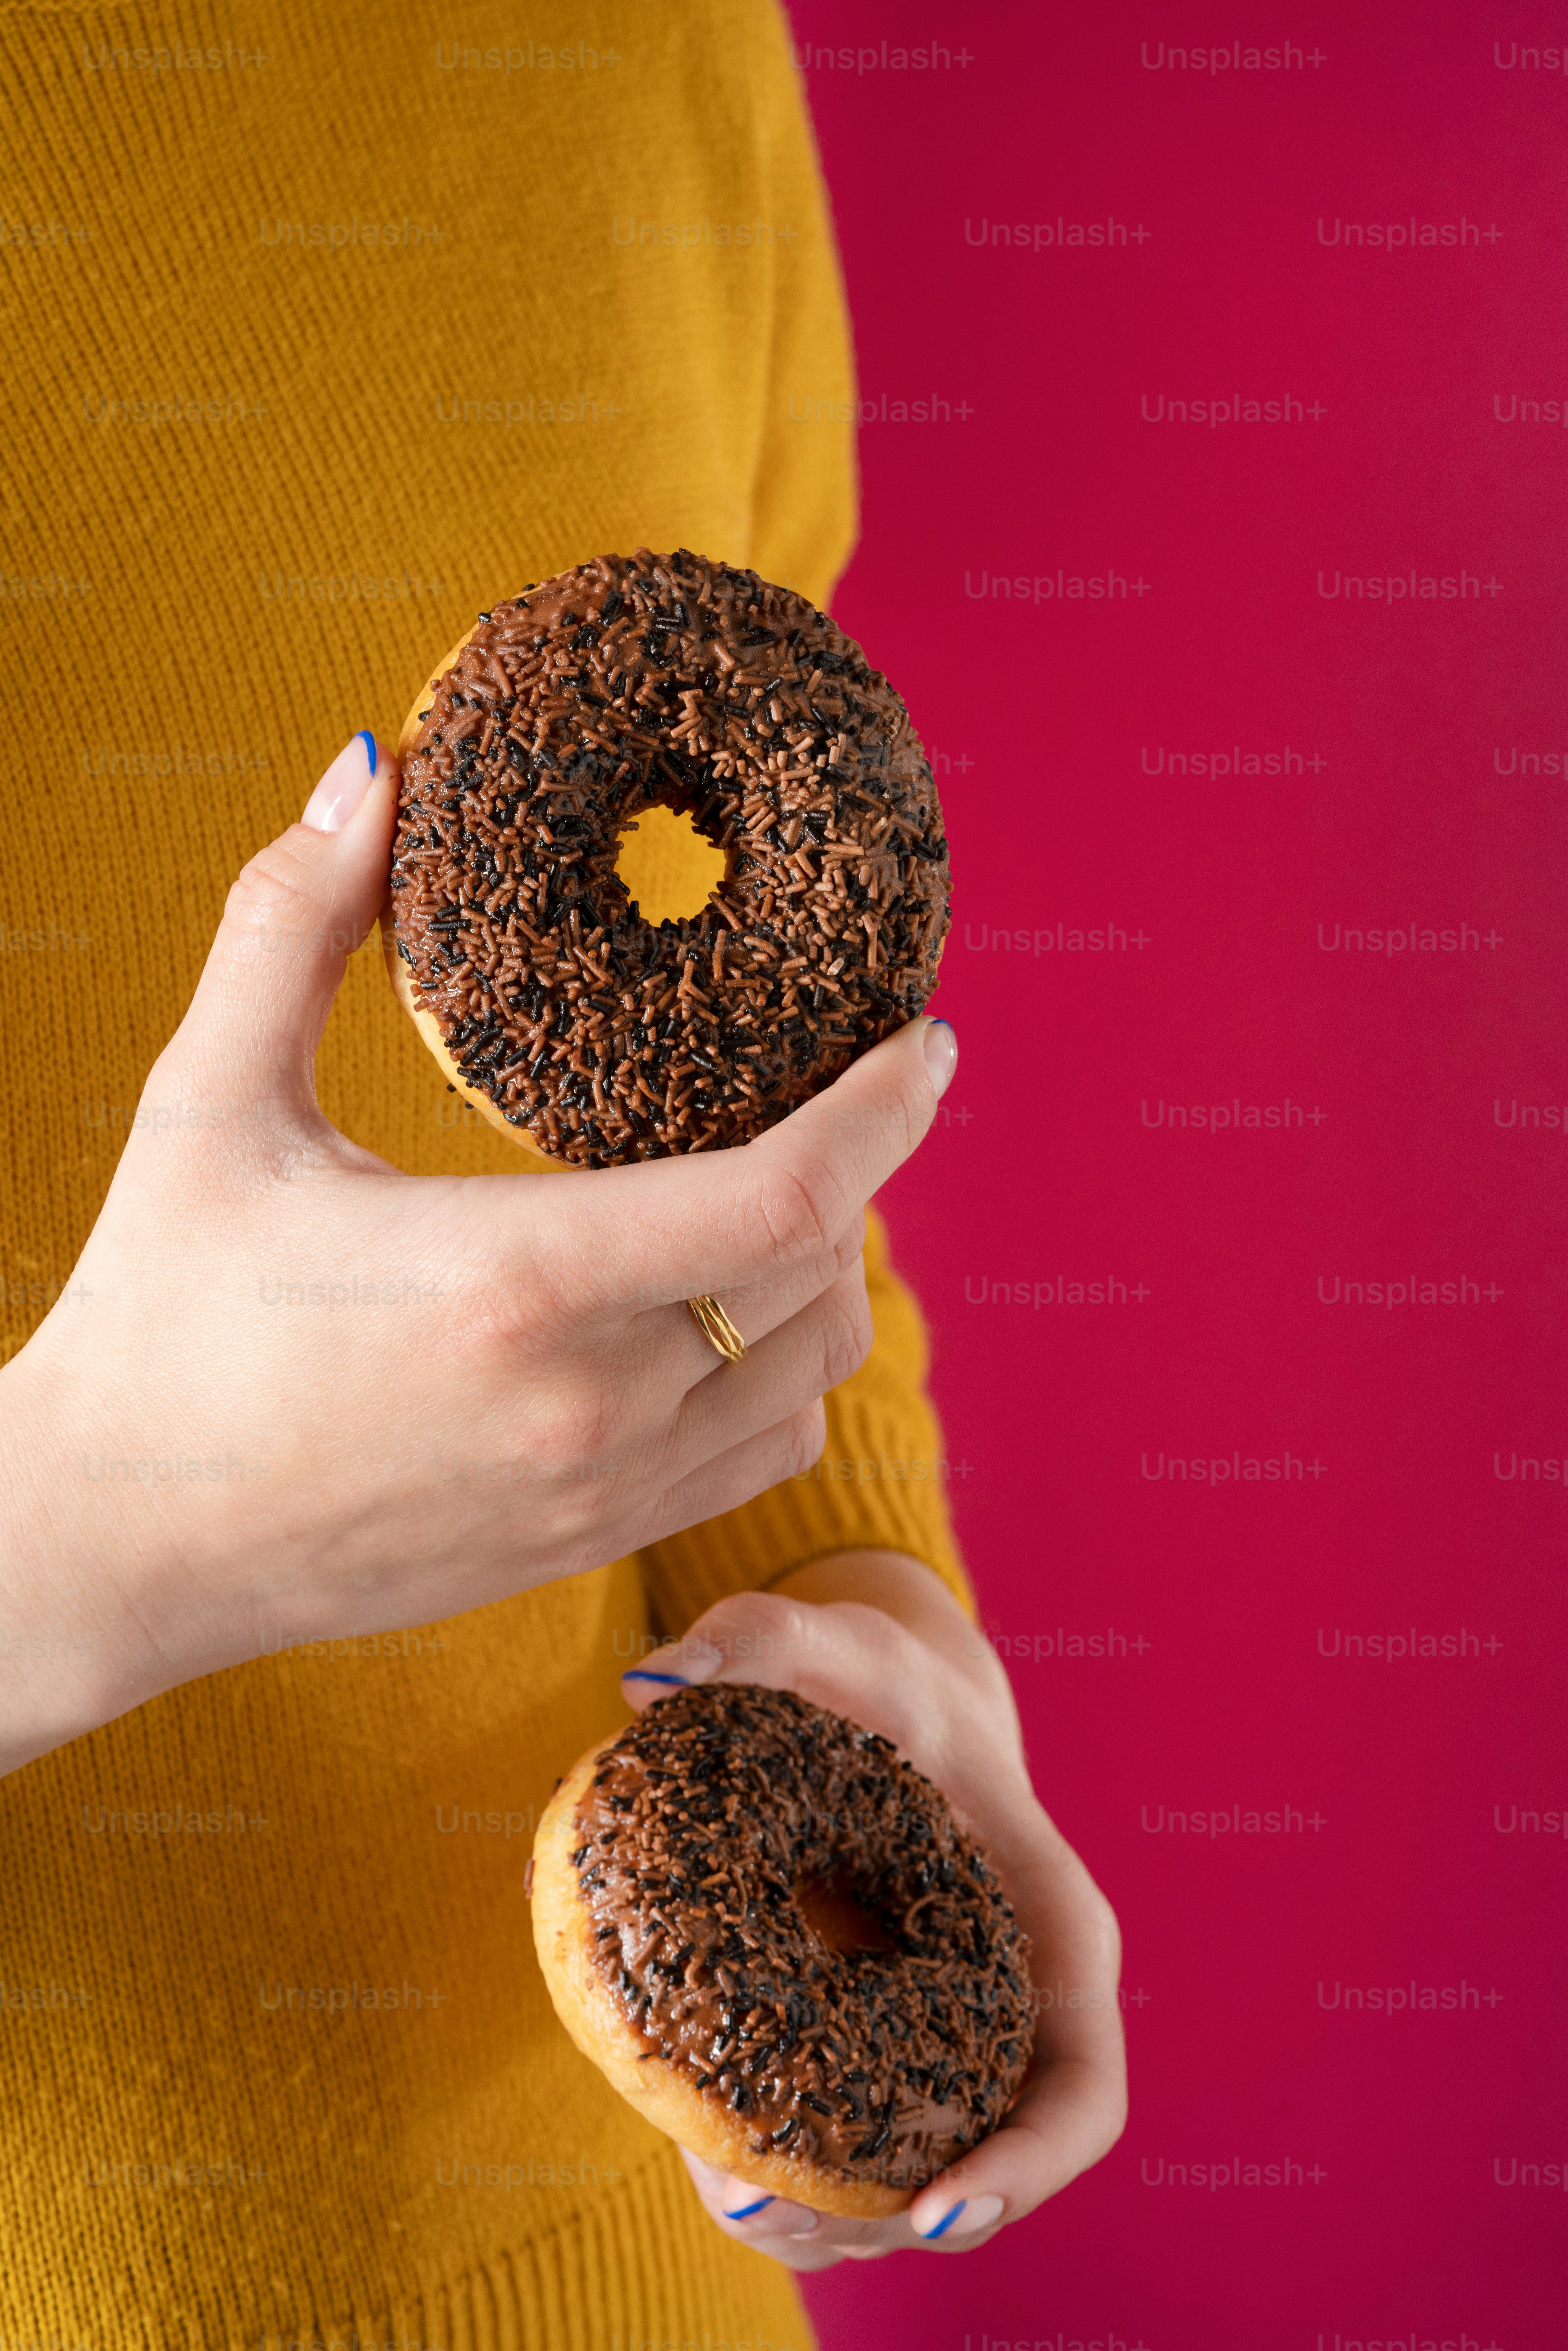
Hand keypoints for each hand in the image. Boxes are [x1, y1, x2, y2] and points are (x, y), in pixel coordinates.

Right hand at [0, 738, 956, 1774]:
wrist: (112, 1545)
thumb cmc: (153, 1318)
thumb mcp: (209, 1106)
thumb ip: (291, 925)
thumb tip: (369, 774)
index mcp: (517, 1283)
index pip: (791, 1196)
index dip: (888, 1109)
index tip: (927, 1040)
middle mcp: (587, 1407)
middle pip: (826, 1275)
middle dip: (862, 1173)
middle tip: (843, 1094)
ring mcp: (596, 1496)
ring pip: (816, 1372)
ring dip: (829, 1276)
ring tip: (789, 1196)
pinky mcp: (584, 1550)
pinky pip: (762, 1457)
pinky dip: (786, 1375)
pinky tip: (734, 1315)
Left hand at [619, 1552, 1126, 2266]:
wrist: (871, 1691)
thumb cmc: (865, 1667)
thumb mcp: (821, 1637)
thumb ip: (748, 1638)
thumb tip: (650, 1685)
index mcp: (1052, 1928)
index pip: (1082, 2089)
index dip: (1027, 2168)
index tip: (933, 2213)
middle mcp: (1023, 2003)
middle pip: (993, 2166)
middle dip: (884, 2221)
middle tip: (757, 2215)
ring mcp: (959, 2035)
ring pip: (920, 2173)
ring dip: (828, 2220)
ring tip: (718, 2198)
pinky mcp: (889, 2043)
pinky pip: (863, 2140)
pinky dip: (795, 2173)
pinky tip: (703, 2157)